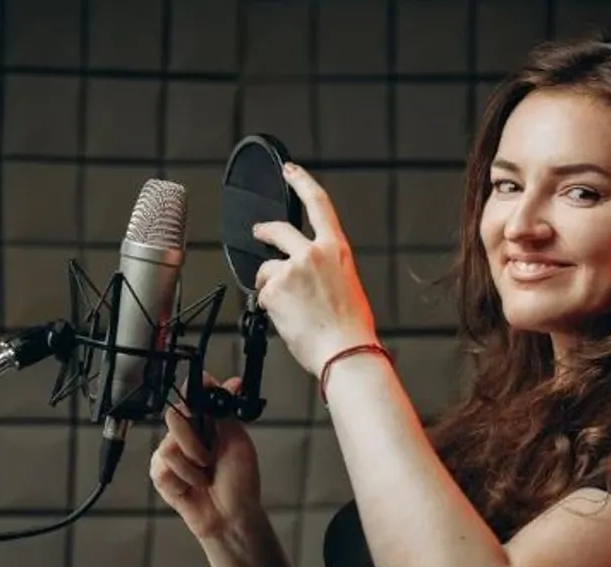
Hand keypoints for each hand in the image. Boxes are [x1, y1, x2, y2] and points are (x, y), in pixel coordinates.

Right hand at [148, 373, 261, 538]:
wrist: (231, 514)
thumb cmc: (239, 480)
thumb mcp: (237, 440)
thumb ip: (226, 410)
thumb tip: (231, 381)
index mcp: (205, 422)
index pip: (191, 395)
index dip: (192, 391)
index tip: (199, 391)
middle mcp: (185, 434)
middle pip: (174, 417)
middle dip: (194, 442)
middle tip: (210, 459)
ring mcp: (170, 454)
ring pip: (168, 447)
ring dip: (192, 467)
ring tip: (204, 477)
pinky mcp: (160, 474)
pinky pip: (162, 468)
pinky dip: (182, 480)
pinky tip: (191, 488)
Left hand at [253, 162, 379, 375]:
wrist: (345, 352)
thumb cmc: (351, 328)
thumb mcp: (347, 286)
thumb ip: (325, 270)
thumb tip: (307, 275)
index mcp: (337, 249)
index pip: (318, 203)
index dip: (301, 181)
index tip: (290, 169)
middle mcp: (313, 253)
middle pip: (278, 230)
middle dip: (264, 230)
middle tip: (259, 232)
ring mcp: (291, 269)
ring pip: (267, 271)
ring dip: (270, 287)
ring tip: (290, 310)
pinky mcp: (274, 288)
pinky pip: (262, 295)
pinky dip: (269, 307)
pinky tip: (286, 319)